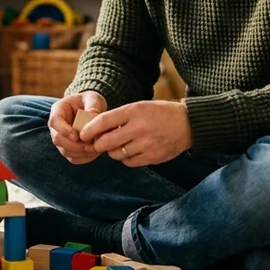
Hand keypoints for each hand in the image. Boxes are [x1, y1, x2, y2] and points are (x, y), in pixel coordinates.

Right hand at [48, 91, 107, 164]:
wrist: (91, 109)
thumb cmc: (90, 101)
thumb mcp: (93, 98)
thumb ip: (93, 106)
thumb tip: (93, 115)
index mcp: (58, 110)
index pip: (55, 121)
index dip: (64, 131)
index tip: (78, 136)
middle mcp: (56, 126)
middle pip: (57, 139)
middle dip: (75, 145)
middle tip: (91, 145)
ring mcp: (61, 138)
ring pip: (65, 151)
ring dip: (81, 153)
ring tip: (96, 148)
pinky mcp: (68, 148)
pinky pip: (73, 158)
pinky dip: (84, 158)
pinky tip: (95, 152)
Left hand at [78, 100, 192, 166]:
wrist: (187, 124)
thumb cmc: (159, 113)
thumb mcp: (139, 107)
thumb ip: (119, 117)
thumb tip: (95, 129)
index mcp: (134, 111)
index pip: (104, 121)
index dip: (89, 129)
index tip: (82, 134)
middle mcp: (139, 128)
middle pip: (107, 142)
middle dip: (98, 144)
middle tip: (96, 144)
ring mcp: (147, 144)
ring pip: (117, 154)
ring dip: (113, 151)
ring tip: (119, 145)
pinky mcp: (153, 157)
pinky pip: (129, 162)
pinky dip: (126, 158)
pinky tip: (131, 151)